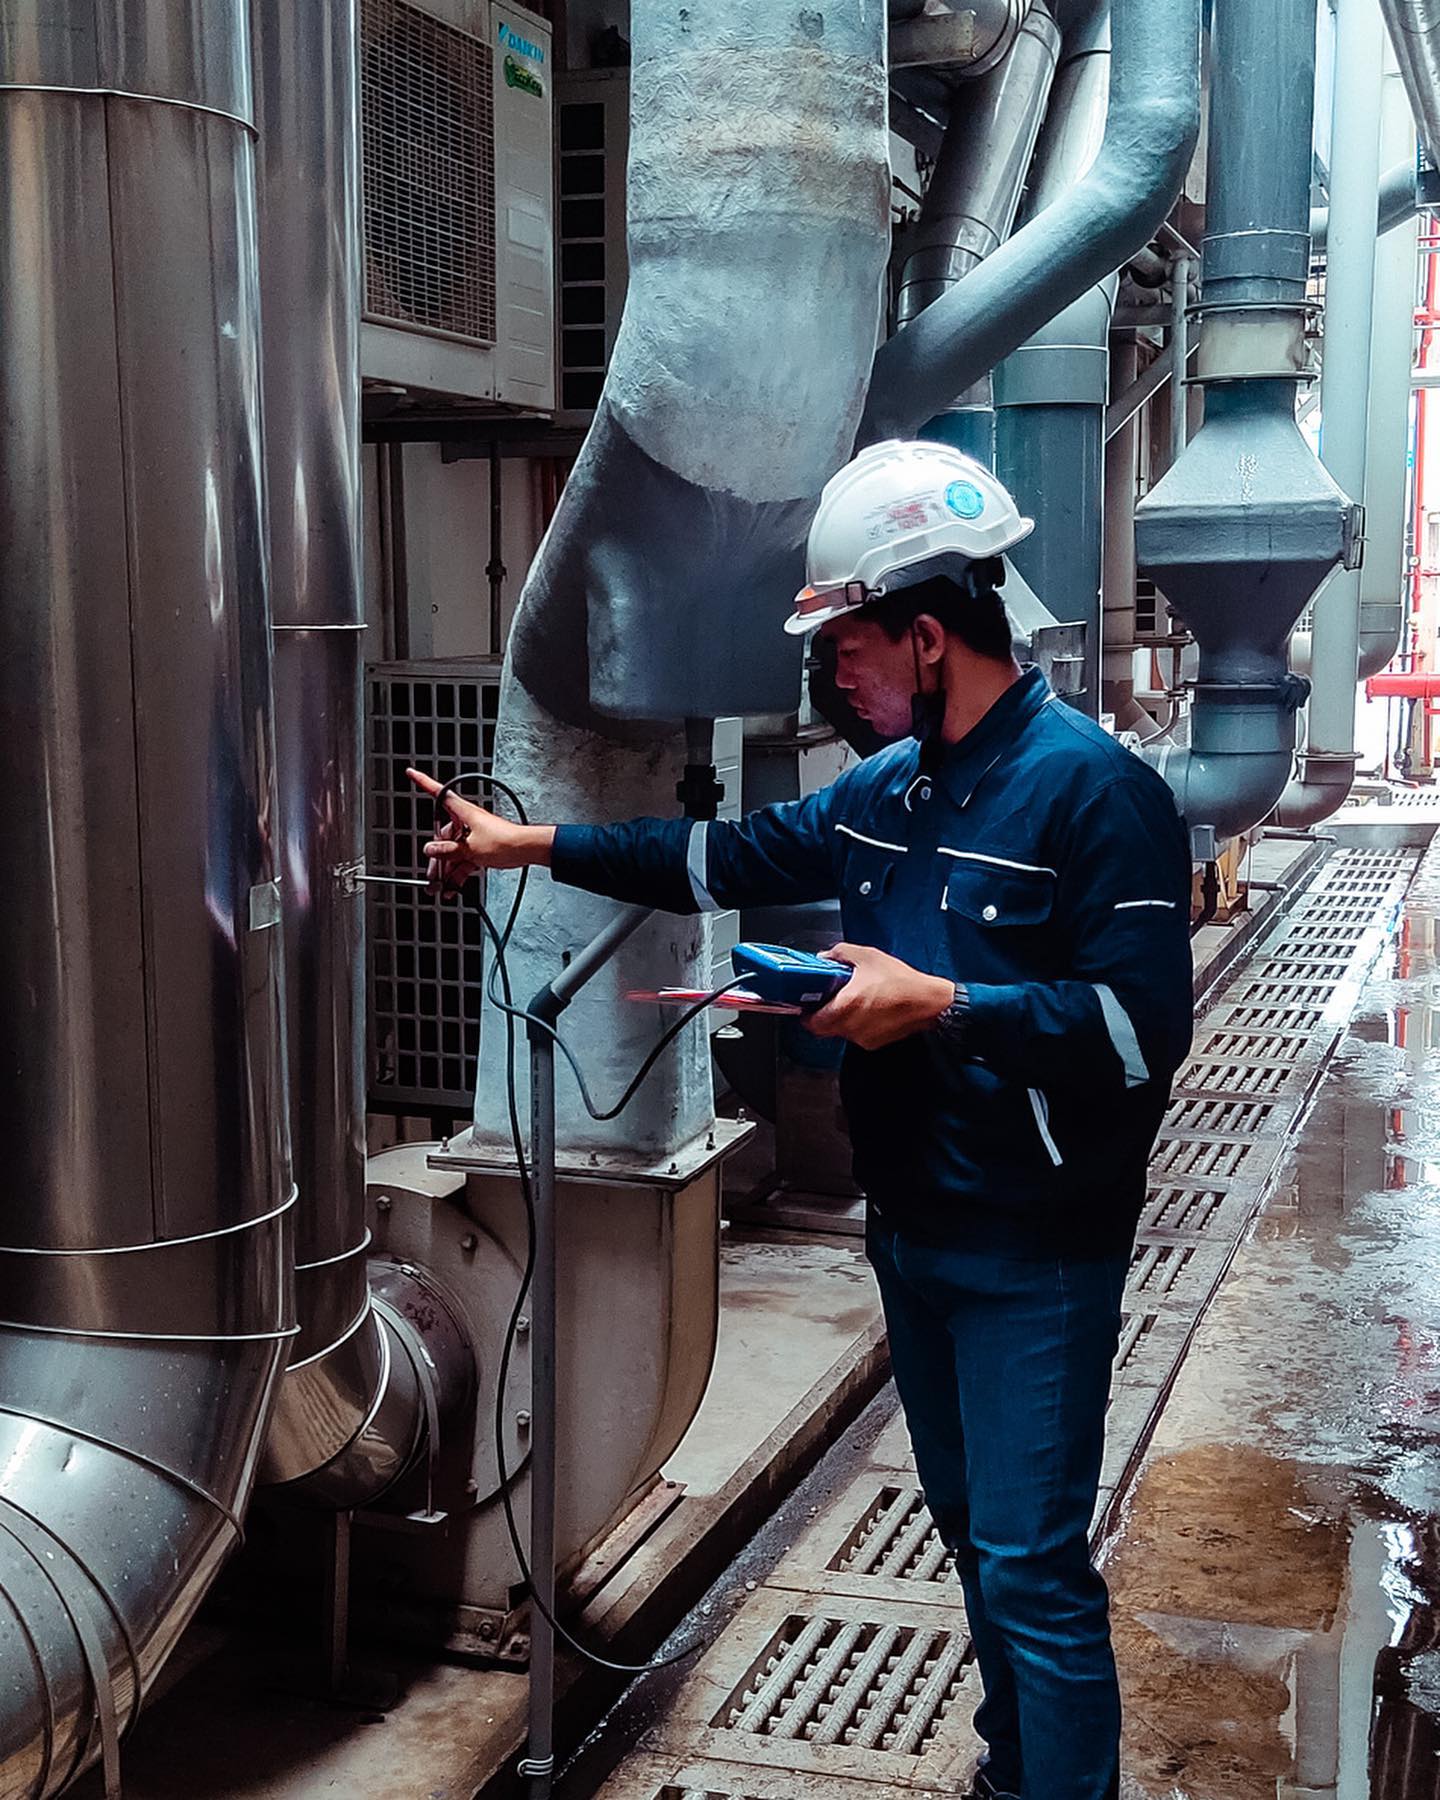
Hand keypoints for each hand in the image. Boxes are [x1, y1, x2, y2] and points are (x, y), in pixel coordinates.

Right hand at [405, 768, 554, 893]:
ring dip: (447, 870)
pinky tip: (452, 886)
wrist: (527, 850)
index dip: (423, 782)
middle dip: (437, 858)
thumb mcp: (470, 849)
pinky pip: (464, 859)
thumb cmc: (506, 842)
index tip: (411, 773)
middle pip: (443, 836)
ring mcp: (474, 835)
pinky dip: (458, 872)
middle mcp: (467, 821)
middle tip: (431, 876)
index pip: (438, 793)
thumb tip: (431, 850)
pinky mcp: (481, 847)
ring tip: (440, 887)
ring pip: (453, 852)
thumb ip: (448, 851)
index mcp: (463, 812)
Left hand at [805, 944, 953, 1050]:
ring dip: (840, 1019)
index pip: (812, 1023)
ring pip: (840, 1032)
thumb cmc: (902, 982)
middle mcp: (852, 1026)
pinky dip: (857, 1024)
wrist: (928, 1003)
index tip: (807, 1004)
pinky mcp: (874, 1043)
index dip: (806, 1015)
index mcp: (847, 1006)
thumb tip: (825, 957)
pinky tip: (868, 1009)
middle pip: (824, 1029)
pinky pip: (857, 1035)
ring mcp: (863, 1037)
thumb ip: (840, 954)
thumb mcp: (868, 956)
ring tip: (852, 1001)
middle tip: (827, 1001)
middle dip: (822, 1016)